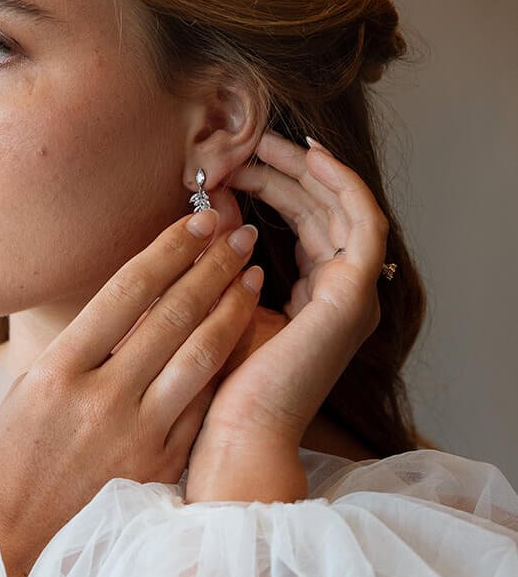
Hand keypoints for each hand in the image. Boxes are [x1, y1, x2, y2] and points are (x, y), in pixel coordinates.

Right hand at [0, 205, 262, 576]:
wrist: (10, 543)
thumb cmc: (8, 463)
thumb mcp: (26, 392)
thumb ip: (76, 350)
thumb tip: (125, 303)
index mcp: (58, 370)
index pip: (127, 290)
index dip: (169, 248)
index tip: (197, 220)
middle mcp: (101, 396)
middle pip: (171, 313)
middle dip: (211, 264)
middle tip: (239, 230)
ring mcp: (136, 432)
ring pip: (198, 354)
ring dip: (231, 305)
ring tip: (252, 271)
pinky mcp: (160, 464)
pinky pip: (202, 402)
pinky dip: (225, 362)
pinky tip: (243, 334)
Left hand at [188, 132, 388, 482]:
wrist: (236, 435)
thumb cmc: (221, 386)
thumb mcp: (221, 305)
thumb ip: (224, 260)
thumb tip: (214, 210)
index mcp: (317, 300)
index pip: (306, 224)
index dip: (274, 187)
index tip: (232, 164)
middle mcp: (344, 295)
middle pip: (325, 210)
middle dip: (288, 171)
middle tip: (248, 141)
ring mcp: (355, 296)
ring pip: (343, 207)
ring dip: (308, 169)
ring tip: (268, 141)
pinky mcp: (354, 296)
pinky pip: (363, 221)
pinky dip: (341, 182)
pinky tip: (309, 155)